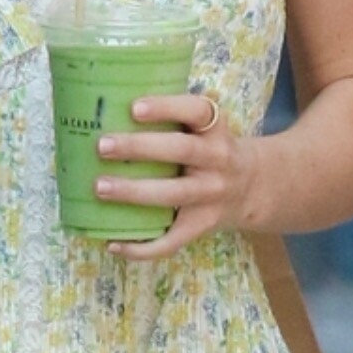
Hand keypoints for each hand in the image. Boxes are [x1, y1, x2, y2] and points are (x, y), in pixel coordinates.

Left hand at [96, 89, 265, 259]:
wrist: (252, 187)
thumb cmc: (210, 149)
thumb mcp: (206, 126)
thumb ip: (174, 116)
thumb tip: (109, 106)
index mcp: (215, 130)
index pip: (197, 111)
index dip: (166, 108)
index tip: (134, 108)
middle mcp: (218, 160)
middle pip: (181, 151)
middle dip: (139, 148)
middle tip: (102, 145)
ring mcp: (211, 195)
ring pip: (173, 194)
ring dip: (134, 192)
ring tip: (101, 187)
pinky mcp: (202, 225)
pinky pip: (172, 240)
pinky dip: (142, 247)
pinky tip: (113, 243)